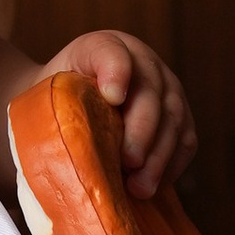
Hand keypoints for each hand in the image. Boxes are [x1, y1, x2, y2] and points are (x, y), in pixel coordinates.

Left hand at [38, 29, 192, 199]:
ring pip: (174, 118)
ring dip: (159, 156)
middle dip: (143, 130)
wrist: (71, 109)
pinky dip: (172, 165)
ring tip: (140, 187)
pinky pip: (186, 140)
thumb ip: (57, 97)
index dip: (116, 71)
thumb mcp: (48, 91)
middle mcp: (142, 61)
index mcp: (104, 47)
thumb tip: (75, 134)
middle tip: (129, 162)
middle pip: (150, 92)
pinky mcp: (179, 116)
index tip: (112, 97)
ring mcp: (166, 87)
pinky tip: (153, 186)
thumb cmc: (58, 102)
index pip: (111, 52)